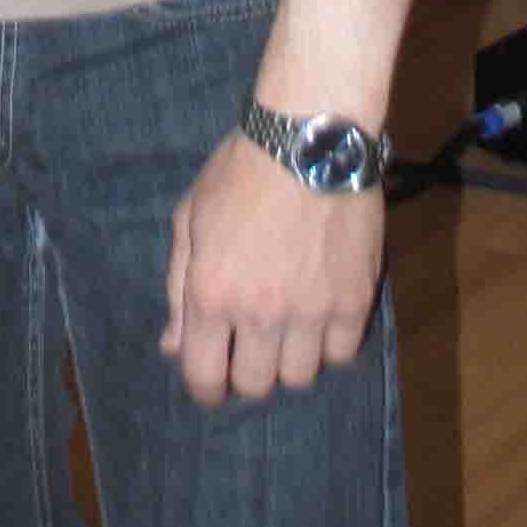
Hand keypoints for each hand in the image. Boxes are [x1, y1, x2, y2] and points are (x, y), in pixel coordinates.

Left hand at [161, 130, 384, 405]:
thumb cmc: (240, 172)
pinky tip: (321, 319)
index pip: (203, 376)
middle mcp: (259, 313)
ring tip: (288, 332)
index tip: (211, 380)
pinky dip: (329, 345)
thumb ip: (178, 287)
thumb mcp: (191, 219)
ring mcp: (310, 311)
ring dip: (289, 361)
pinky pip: (341, 354)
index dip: (204, 388)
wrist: (310, 138)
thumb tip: (172, 347)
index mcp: (211, 293)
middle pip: (254, 384)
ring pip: (299, 377)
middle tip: (250, 349)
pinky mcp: (354, 301)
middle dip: (246, 372)